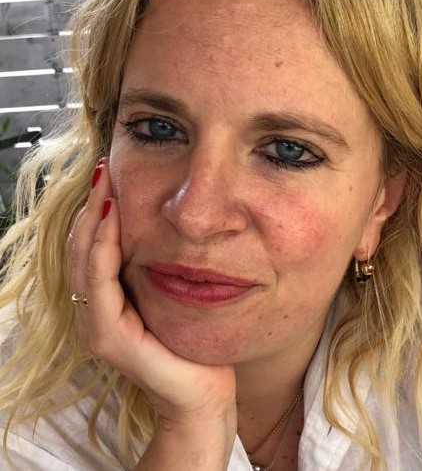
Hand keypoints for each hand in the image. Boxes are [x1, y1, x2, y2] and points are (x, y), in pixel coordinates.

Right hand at [66, 157, 236, 426]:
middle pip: (80, 246)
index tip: (109, 172)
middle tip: (104, 167)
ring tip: (105, 182)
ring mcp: (95, 324)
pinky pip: (99, 282)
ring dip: (93, 217)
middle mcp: (92, 310)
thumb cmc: (191, 339)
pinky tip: (112, 217)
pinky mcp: (108, 336)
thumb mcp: (168, 289)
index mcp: (104, 299)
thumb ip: (153, 261)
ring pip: (83, 258)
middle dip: (91, 204)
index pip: (90, 245)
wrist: (203, 392)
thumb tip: (159, 216)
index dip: (96, 208)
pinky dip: (102, 246)